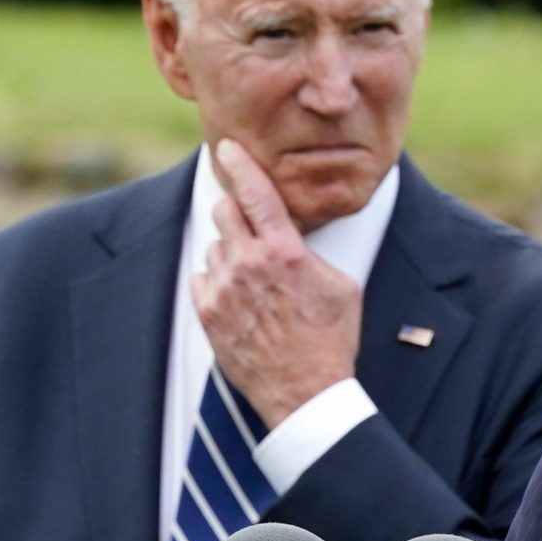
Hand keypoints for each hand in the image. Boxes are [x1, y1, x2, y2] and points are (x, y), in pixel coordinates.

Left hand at [193, 138, 362, 427]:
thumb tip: (296, 237)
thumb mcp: (340, 286)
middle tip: (254, 233)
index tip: (227, 147)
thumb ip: (311, 252)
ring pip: (214, 246)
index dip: (239, 163)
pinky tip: (239, 302)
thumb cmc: (331, 340)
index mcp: (285, 251)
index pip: (255, 192)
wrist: (306, 393)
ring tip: (255, 283)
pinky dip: (216, 283)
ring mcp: (224, 290)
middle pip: (224, 211)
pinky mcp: (208, 313)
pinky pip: (201, 278)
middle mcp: (249, 264)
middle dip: (238, 214)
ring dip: (230, 254)